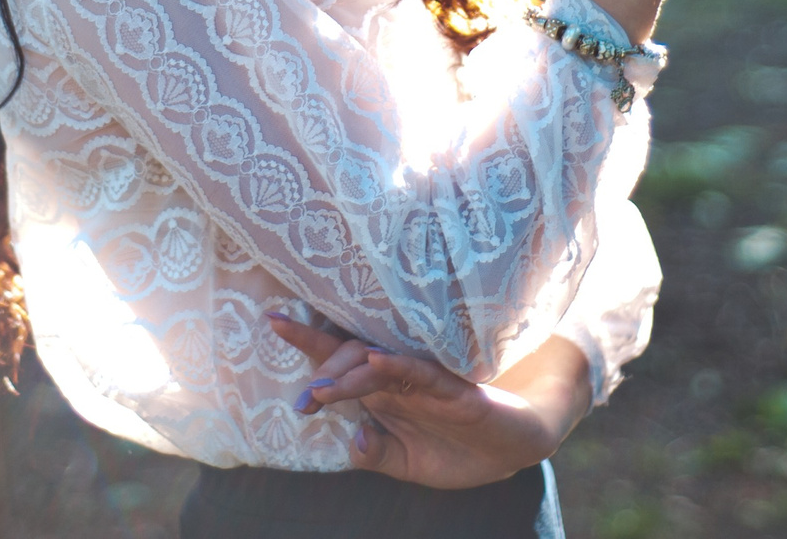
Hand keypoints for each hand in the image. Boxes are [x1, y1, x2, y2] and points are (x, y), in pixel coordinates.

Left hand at [268, 315, 580, 488]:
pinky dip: (397, 365)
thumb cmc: (457, 449)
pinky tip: (375, 362)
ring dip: (350, 371)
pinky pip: (421, 371)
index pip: (338, 361)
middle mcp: (398, 377)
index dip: (307, 342)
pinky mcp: (454, 388)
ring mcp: (424, 379)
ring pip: (379, 361)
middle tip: (305, 396)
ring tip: (325, 387)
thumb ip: (376, 454)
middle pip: (351, 354)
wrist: (513, 451)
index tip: (273, 322)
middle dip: (323, 365)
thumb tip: (351, 441)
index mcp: (382, 392)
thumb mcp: (407, 464)